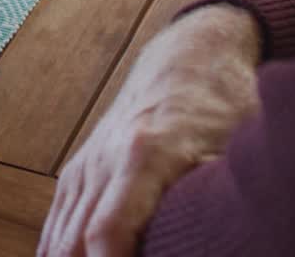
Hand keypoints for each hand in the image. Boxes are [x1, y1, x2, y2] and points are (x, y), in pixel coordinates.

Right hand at [40, 5, 259, 256]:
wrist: (188, 58)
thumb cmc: (223, 104)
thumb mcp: (238, 147)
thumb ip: (220, 192)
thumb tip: (228, 234)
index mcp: (144, 155)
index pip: (108, 231)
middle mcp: (104, 161)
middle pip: (74, 243)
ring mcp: (86, 165)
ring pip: (59, 238)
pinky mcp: (79, 170)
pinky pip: (56, 223)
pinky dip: (58, 253)